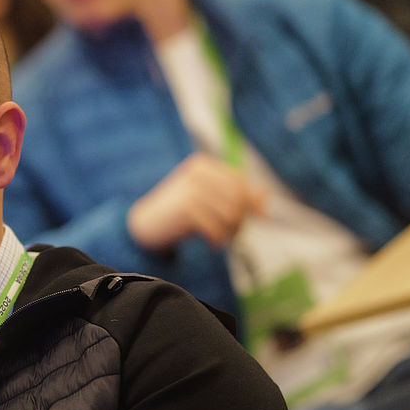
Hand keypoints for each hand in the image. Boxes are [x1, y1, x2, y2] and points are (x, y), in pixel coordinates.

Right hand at [127, 153, 266, 251]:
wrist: (144, 225)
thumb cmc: (179, 213)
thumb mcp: (207, 200)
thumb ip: (235, 196)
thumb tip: (265, 200)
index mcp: (203, 165)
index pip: (240, 181)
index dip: (252, 201)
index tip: (259, 217)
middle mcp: (197, 173)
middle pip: (238, 198)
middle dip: (240, 220)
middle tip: (231, 234)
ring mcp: (190, 189)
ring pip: (230, 214)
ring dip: (230, 233)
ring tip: (221, 239)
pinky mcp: (186, 208)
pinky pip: (217, 227)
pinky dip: (218, 240)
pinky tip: (211, 244)